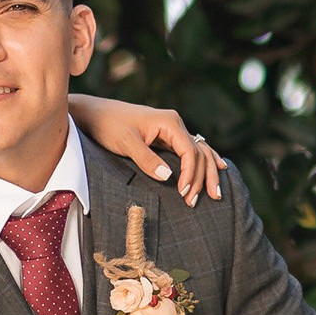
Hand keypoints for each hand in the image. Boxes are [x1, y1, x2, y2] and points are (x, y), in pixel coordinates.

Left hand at [67, 94, 225, 205]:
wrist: (95, 113)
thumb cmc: (109, 125)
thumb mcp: (126, 143)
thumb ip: (147, 159)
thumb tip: (168, 177)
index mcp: (169, 122)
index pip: (190, 151)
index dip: (190, 174)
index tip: (183, 194)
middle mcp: (175, 123)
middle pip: (199, 153)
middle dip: (202, 178)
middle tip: (199, 201)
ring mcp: (173, 129)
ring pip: (200, 151)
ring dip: (207, 172)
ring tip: (216, 194)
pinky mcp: (167, 136)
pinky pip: (192, 150)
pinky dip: (206, 160)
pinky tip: (219, 167)